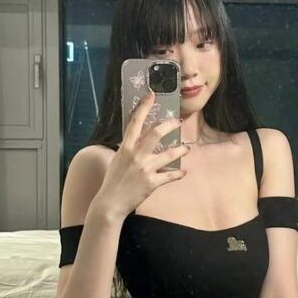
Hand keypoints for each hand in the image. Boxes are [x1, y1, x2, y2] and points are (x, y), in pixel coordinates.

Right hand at [96, 89, 189, 219]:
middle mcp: (136, 155)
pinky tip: (184, 172)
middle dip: (169, 125)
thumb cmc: (112, 181)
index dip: (144, 107)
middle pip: (155, 133)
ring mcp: (144, 169)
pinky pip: (169, 176)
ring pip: (168, 155)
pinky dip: (178, 174)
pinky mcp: (151, 183)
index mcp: (125, 147)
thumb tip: (136, 141)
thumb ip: (128, 149)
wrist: (110, 203)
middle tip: (178, 122)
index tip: (151, 95)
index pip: (135, 122)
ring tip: (187, 148)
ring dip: (180, 150)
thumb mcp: (117, 160)